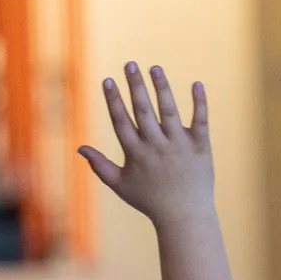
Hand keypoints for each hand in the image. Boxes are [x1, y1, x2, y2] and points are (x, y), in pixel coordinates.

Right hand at [79, 64, 213, 225]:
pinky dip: (199, 103)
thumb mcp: (120, 185)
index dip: (113, 100)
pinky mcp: (200, 146)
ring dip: (161, 87)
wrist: (184, 215)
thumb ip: (99, 166)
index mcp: (136, 153)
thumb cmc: (150, 200)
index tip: (107, 80)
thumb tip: (80, 148)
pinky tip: (196, 84)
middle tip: (130, 64)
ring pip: (169, 110)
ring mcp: (179, 145)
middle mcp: (156, 146)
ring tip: (154, 67)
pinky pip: (200, 120)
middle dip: (134, 86)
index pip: (121, 121)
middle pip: (143, 110)